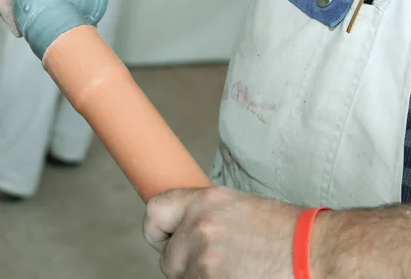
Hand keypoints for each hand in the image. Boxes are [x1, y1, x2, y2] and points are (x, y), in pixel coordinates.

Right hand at [0, 0, 102, 34]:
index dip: (1, 9)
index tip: (21, 23)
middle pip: (5, 1)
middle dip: (18, 20)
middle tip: (42, 33)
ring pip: (21, 2)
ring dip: (32, 18)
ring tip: (53, 30)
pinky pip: (36, 0)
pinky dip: (45, 12)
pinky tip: (63, 19)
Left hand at [143, 187, 301, 278]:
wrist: (318, 256)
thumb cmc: (288, 233)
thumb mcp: (239, 207)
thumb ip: (206, 216)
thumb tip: (185, 231)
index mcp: (204, 202)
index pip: (154, 212)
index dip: (157, 229)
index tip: (165, 238)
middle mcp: (198, 229)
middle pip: (167, 258)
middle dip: (185, 264)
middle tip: (216, 264)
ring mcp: (204, 263)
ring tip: (235, 272)